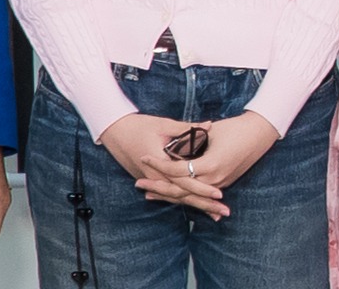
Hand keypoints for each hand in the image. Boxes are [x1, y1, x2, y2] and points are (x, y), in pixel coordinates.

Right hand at [97, 113, 228, 218]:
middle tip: (224, 212)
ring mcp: (151, 180)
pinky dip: (184, 199)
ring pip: (176, 197)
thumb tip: (210, 126)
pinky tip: (197, 205)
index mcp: (160, 164)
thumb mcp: (163, 124)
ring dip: (197, 205)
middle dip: (204, 204)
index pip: (184, 182)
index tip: (220, 194)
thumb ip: (187, 129)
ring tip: (216, 214)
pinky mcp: (150, 180)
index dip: (202, 189)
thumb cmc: (139, 125)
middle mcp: (155, 177)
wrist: (113, 131)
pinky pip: (169, 193)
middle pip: (183, 195)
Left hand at [155, 111, 276, 196]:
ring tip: (149, 193)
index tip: (144, 157)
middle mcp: (215, 179)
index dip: (159, 164)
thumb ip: (190, 138)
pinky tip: (172, 196)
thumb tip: (170, 144)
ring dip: (168, 194)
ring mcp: (220, 183)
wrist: (262, 133)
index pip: (177, 170)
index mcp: (211, 165)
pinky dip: (184, 194)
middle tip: (139, 184)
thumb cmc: (237, 128)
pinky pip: (199, 193)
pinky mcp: (222, 183)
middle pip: (180, 189)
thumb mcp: (211, 131)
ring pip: (189, 194)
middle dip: (159, 187)